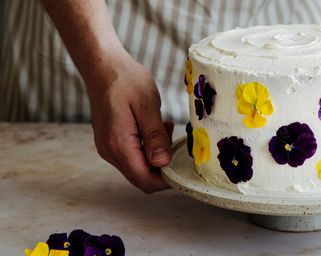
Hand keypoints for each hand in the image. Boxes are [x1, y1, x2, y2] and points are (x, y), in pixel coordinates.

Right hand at [86, 50, 172, 192]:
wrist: (102, 65)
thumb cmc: (125, 80)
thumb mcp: (147, 105)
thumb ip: (155, 136)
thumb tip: (163, 162)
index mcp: (119, 145)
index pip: (145, 180)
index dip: (167, 180)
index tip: (184, 167)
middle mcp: (110, 151)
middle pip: (142, 177)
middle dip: (164, 167)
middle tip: (176, 142)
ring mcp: (108, 147)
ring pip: (138, 167)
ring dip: (157, 156)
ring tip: (165, 128)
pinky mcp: (110, 141)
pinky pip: (132, 155)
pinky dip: (148, 148)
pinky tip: (156, 128)